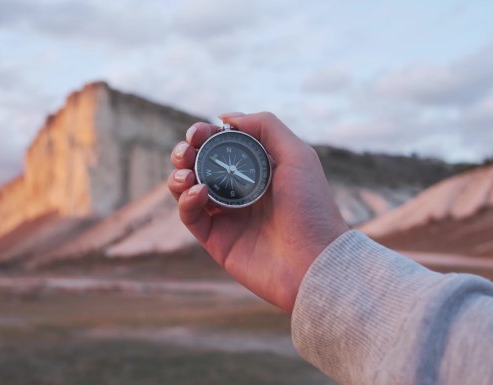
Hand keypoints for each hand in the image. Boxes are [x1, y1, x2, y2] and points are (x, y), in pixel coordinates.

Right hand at [168, 112, 347, 312]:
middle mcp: (239, 190)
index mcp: (258, 169)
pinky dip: (187, 200)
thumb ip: (266, 128)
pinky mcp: (215, 240)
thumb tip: (227, 118)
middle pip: (199, 164)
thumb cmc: (311, 209)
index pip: (222, 145)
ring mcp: (226, 215)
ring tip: (186, 173)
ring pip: (187, 188)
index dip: (205, 135)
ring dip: (179, 175)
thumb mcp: (297, 156)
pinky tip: (199, 193)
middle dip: (186, 152)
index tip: (198, 132)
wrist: (313, 263)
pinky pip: (190, 215)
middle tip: (186, 151)